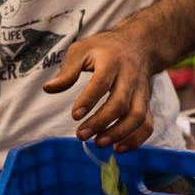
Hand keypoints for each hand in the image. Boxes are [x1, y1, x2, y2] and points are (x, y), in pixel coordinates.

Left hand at [42, 28, 153, 152]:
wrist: (139, 46)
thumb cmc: (104, 49)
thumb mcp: (81, 50)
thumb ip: (67, 71)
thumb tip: (47, 88)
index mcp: (112, 61)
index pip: (101, 83)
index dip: (88, 100)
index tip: (75, 116)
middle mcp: (130, 77)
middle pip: (120, 103)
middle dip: (101, 122)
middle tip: (81, 135)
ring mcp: (141, 91)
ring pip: (137, 116)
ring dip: (119, 134)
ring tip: (99, 143)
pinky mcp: (147, 103)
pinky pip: (147, 124)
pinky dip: (135, 139)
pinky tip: (118, 148)